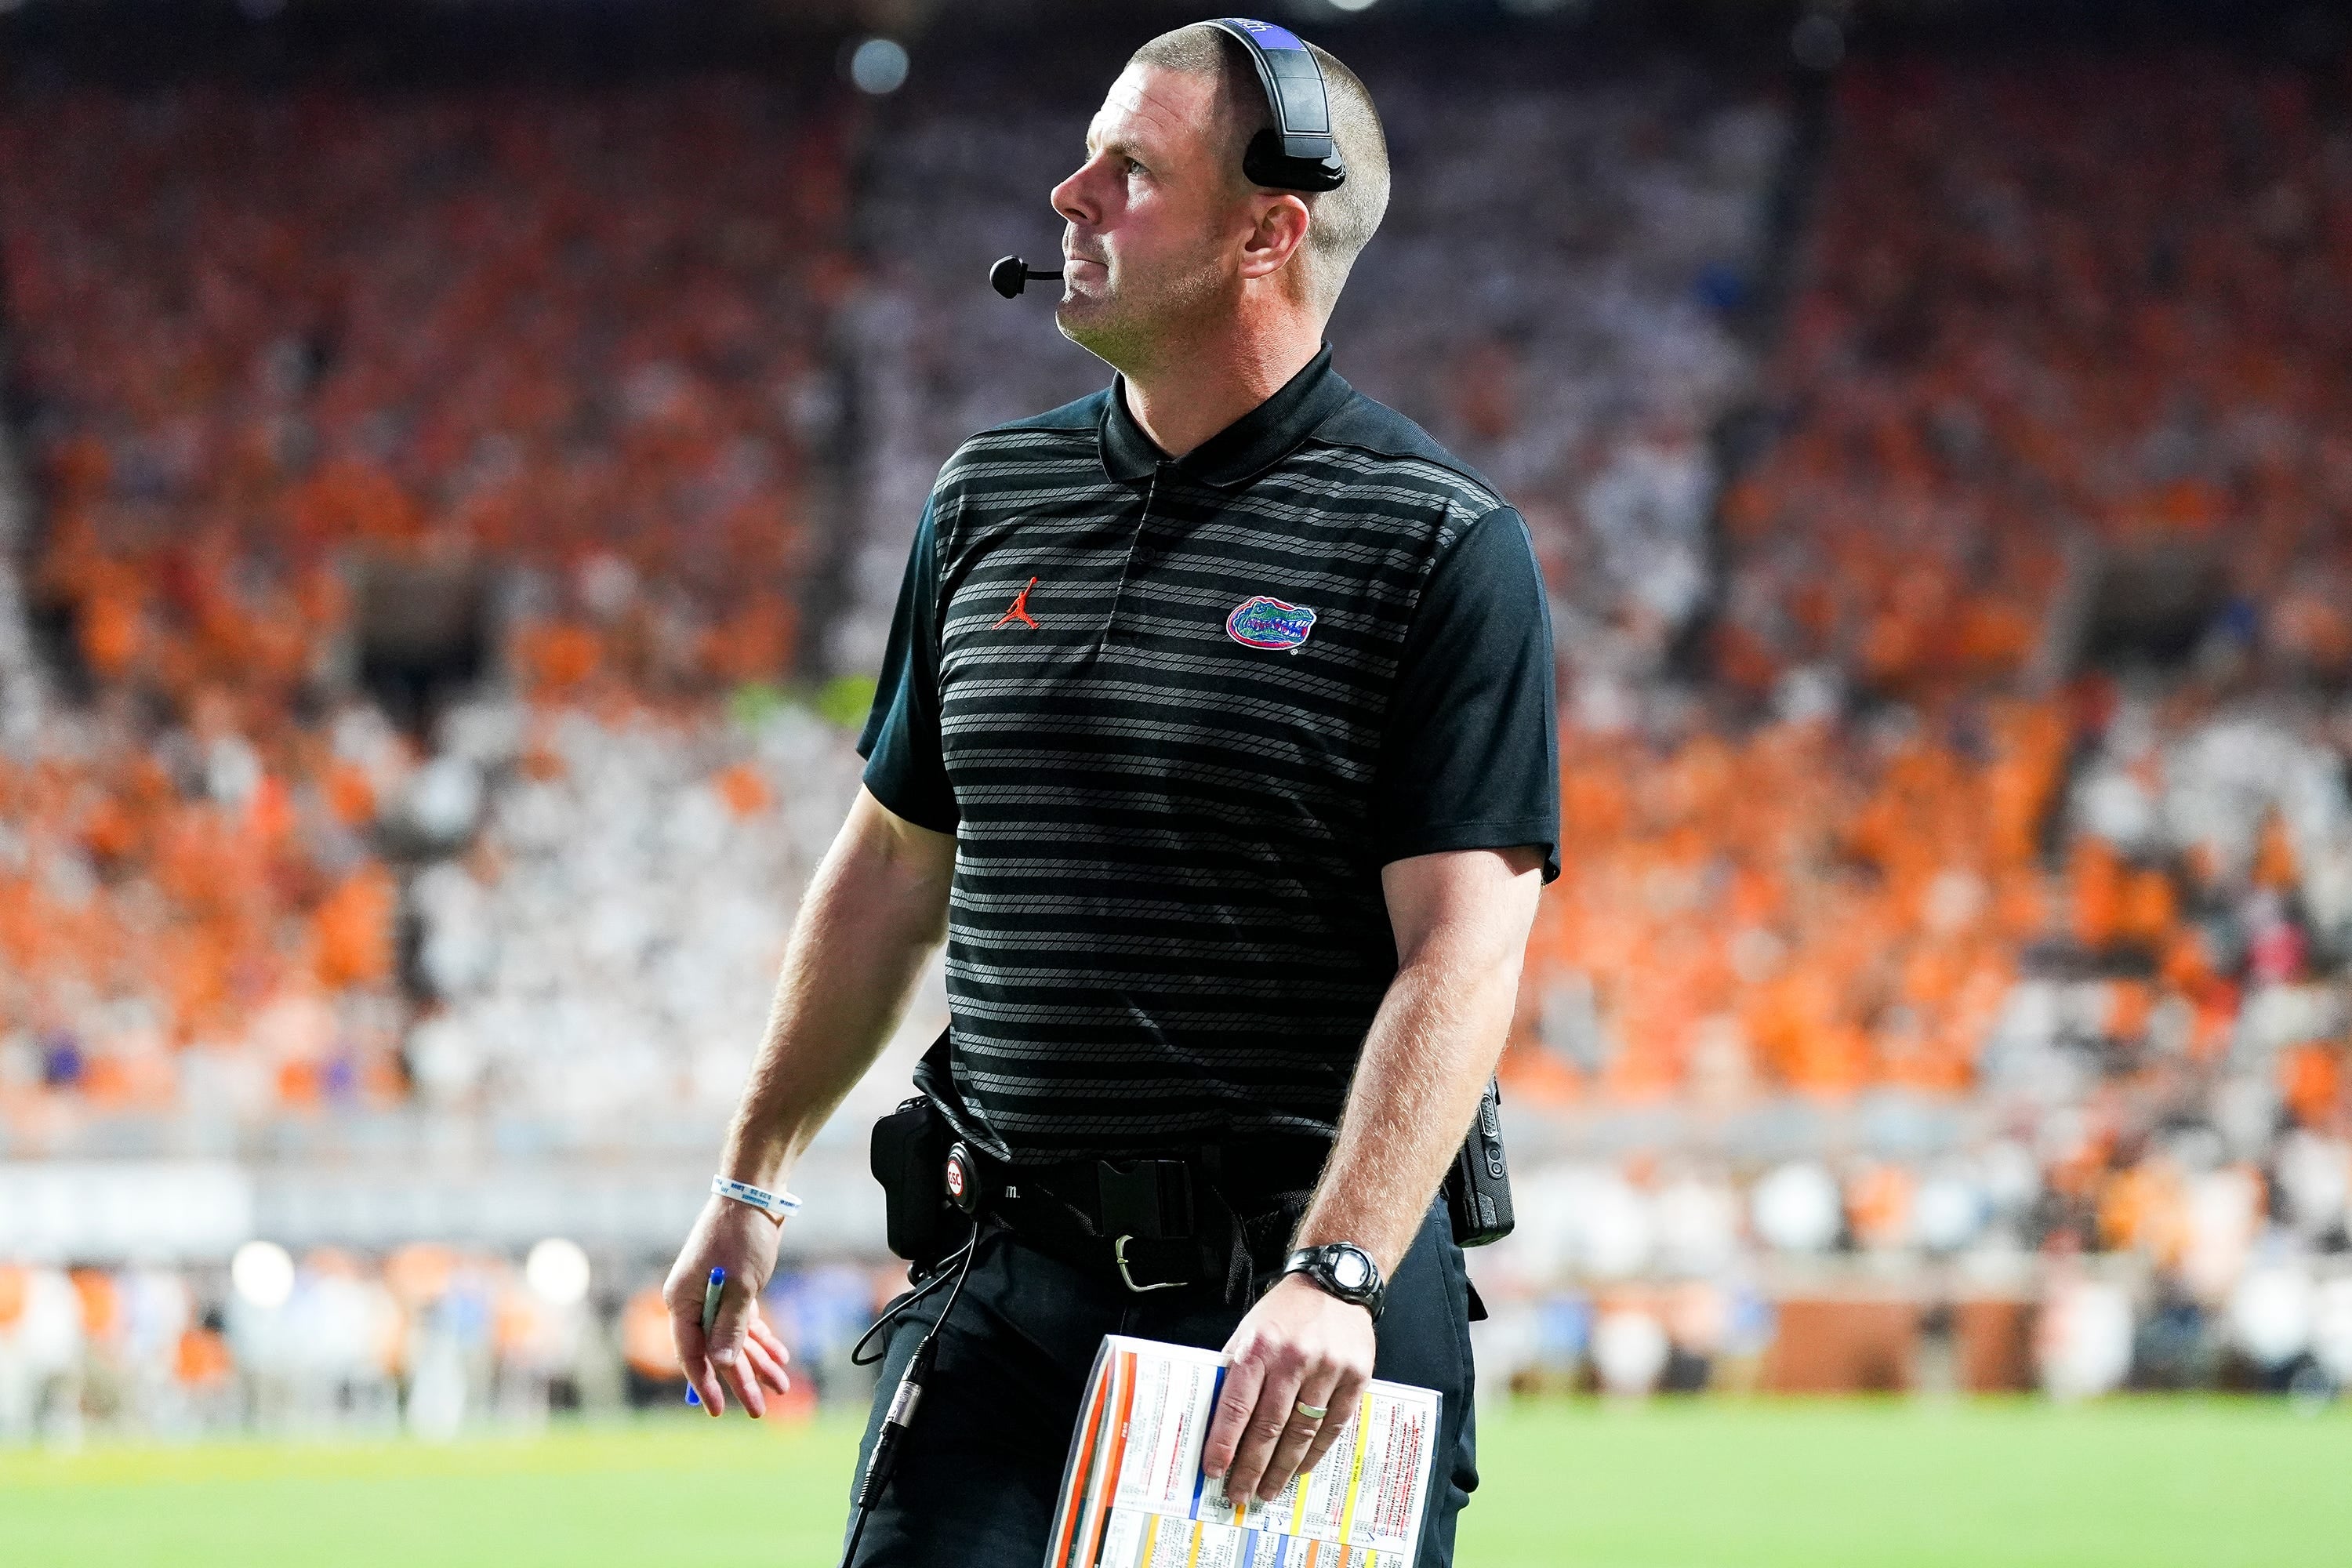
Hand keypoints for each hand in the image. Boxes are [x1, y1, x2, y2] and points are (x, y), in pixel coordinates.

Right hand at [663, 1195, 793, 1416]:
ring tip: (781, 1385)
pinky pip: (744, 1322)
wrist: (754, 1195)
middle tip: (761, 1409)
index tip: (719, 1410)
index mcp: (682, 1301)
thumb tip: (720, 1364)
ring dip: (757, 1361)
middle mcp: (693, 1301)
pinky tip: (779, 1356)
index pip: (691, 1352)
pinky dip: (761, 1338)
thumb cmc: (740, 1236)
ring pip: (734, 1338)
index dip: (706, 1383)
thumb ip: (729, 1326)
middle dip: (741, 1379)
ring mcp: (713, 1295)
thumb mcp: (739, 1285)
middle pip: (716, 1350)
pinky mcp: (732, 1289)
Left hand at [1203, 1273, 1375, 1502]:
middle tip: (1240, 1494)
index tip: (1215, 1471)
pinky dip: (1315, 1452)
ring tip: (1268, 1490)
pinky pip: (1334, 1425)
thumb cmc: (1286, 1310)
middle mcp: (1293, 1358)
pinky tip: (1300, 1469)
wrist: (1336, 1281)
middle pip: (1269, 1427)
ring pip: (1301, 1432)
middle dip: (1251, 1466)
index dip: (1224, 1443)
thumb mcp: (1249, 1331)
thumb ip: (1235, 1371)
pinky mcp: (1356, 1376)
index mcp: (1259, 1346)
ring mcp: (1328, 1368)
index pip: (1236, 1405)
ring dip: (1283, 1468)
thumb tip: (1216, 1420)